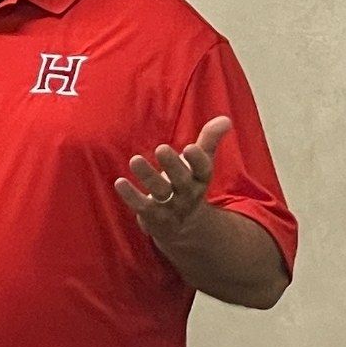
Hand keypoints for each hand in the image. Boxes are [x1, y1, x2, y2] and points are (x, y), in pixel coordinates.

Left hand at [114, 116, 231, 238]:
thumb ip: (209, 141)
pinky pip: (142, 206)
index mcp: (200, 179)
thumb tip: (226, 119)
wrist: (184, 227)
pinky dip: (131, 196)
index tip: (190, 147)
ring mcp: (170, 207)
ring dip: (148, 176)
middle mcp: (187, 194)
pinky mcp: (152, 216)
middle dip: (172, 165)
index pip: (203, 170)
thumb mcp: (201, 165)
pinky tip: (119, 182)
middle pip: (182, 181)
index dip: (197, 160)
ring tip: (135, 160)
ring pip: (160, 192)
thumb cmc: (189, 185)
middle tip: (161, 148)